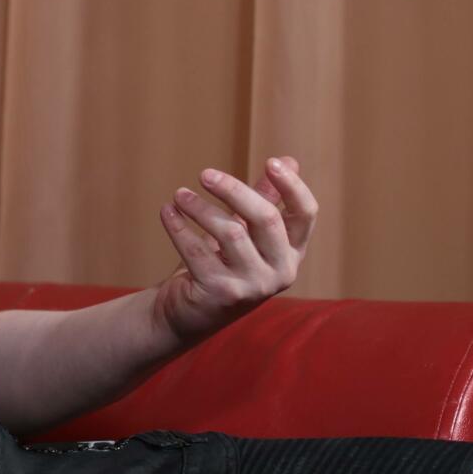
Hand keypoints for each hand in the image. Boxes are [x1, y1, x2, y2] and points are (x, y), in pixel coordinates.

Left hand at [154, 156, 317, 342]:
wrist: (190, 312)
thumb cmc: (222, 264)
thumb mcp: (247, 232)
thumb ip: (265, 200)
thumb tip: (288, 160)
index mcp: (292, 252)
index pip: (305, 214)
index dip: (293, 186)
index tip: (271, 162)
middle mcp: (280, 272)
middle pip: (266, 218)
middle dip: (234, 190)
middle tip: (204, 174)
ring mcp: (252, 286)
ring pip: (230, 232)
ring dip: (199, 208)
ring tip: (178, 195)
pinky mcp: (221, 294)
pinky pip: (197, 250)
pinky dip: (179, 227)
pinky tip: (167, 212)